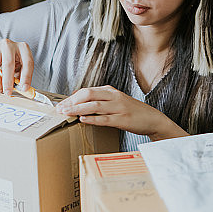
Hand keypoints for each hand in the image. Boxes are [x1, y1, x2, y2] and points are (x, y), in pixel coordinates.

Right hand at [0, 39, 33, 94]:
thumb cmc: (8, 61)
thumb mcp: (18, 66)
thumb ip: (21, 77)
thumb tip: (23, 89)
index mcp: (22, 47)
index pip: (27, 62)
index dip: (26, 77)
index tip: (24, 88)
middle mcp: (8, 44)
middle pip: (8, 65)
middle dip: (8, 82)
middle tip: (8, 92)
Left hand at [55, 85, 187, 140]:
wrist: (152, 118)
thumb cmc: (131, 111)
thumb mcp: (115, 101)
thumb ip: (100, 101)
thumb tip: (79, 104)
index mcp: (110, 91)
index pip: (87, 91)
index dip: (71, 98)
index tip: (60, 104)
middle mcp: (114, 96)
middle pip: (89, 94)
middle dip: (72, 102)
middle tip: (60, 109)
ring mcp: (118, 108)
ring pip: (95, 106)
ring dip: (78, 110)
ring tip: (66, 113)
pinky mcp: (123, 120)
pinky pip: (105, 119)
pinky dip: (93, 119)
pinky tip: (83, 120)